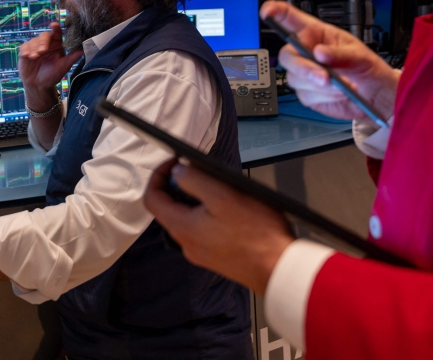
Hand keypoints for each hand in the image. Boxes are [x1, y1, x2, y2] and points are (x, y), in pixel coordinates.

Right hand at [18, 21, 82, 110]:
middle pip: (44, 35)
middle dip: (43, 42)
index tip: (54, 25)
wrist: (38, 86)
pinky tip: (28, 56)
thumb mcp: (64, 66)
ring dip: (34, 48)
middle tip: (42, 51)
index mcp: (56, 45)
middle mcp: (46, 44)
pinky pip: (24, 46)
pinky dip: (26, 50)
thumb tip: (85, 49)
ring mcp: (35, 47)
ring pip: (34, 40)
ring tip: (35, 57)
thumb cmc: (52, 76)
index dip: (56, 27)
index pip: (57, 33)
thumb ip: (73, 56)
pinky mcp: (25, 51)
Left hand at [143, 160, 292, 294]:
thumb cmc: (256, 234)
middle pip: (168, 209)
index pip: (152, 199)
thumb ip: (195, 180)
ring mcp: (201, 253)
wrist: (279, 269)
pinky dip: (207, 215)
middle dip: (178, 186)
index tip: (174, 162)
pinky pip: (202, 231)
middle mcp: (186, 244)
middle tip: (199, 172)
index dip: (158, 176)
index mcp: (182, 228)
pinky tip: (229, 210)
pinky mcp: (216, 258)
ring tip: (218, 189)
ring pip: (186, 220)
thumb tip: (177, 172)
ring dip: (195, 200)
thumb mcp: (224, 196)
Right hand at [261, 0, 398, 120]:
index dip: (276, 13)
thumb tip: (320, 53)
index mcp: (316, 34)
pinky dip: (324, 97)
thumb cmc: (367, 68)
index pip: (291, 18)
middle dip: (304, 68)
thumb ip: (340, 54)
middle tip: (324, 77)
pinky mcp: (306, 92)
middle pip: (287, 55)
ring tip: (343, 86)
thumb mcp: (360, 55)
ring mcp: (304, 72)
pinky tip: (338, 94)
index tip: (268, 12)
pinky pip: (305, 95)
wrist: (373, 96)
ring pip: (295, 78)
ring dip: (319, 85)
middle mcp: (306, 51)